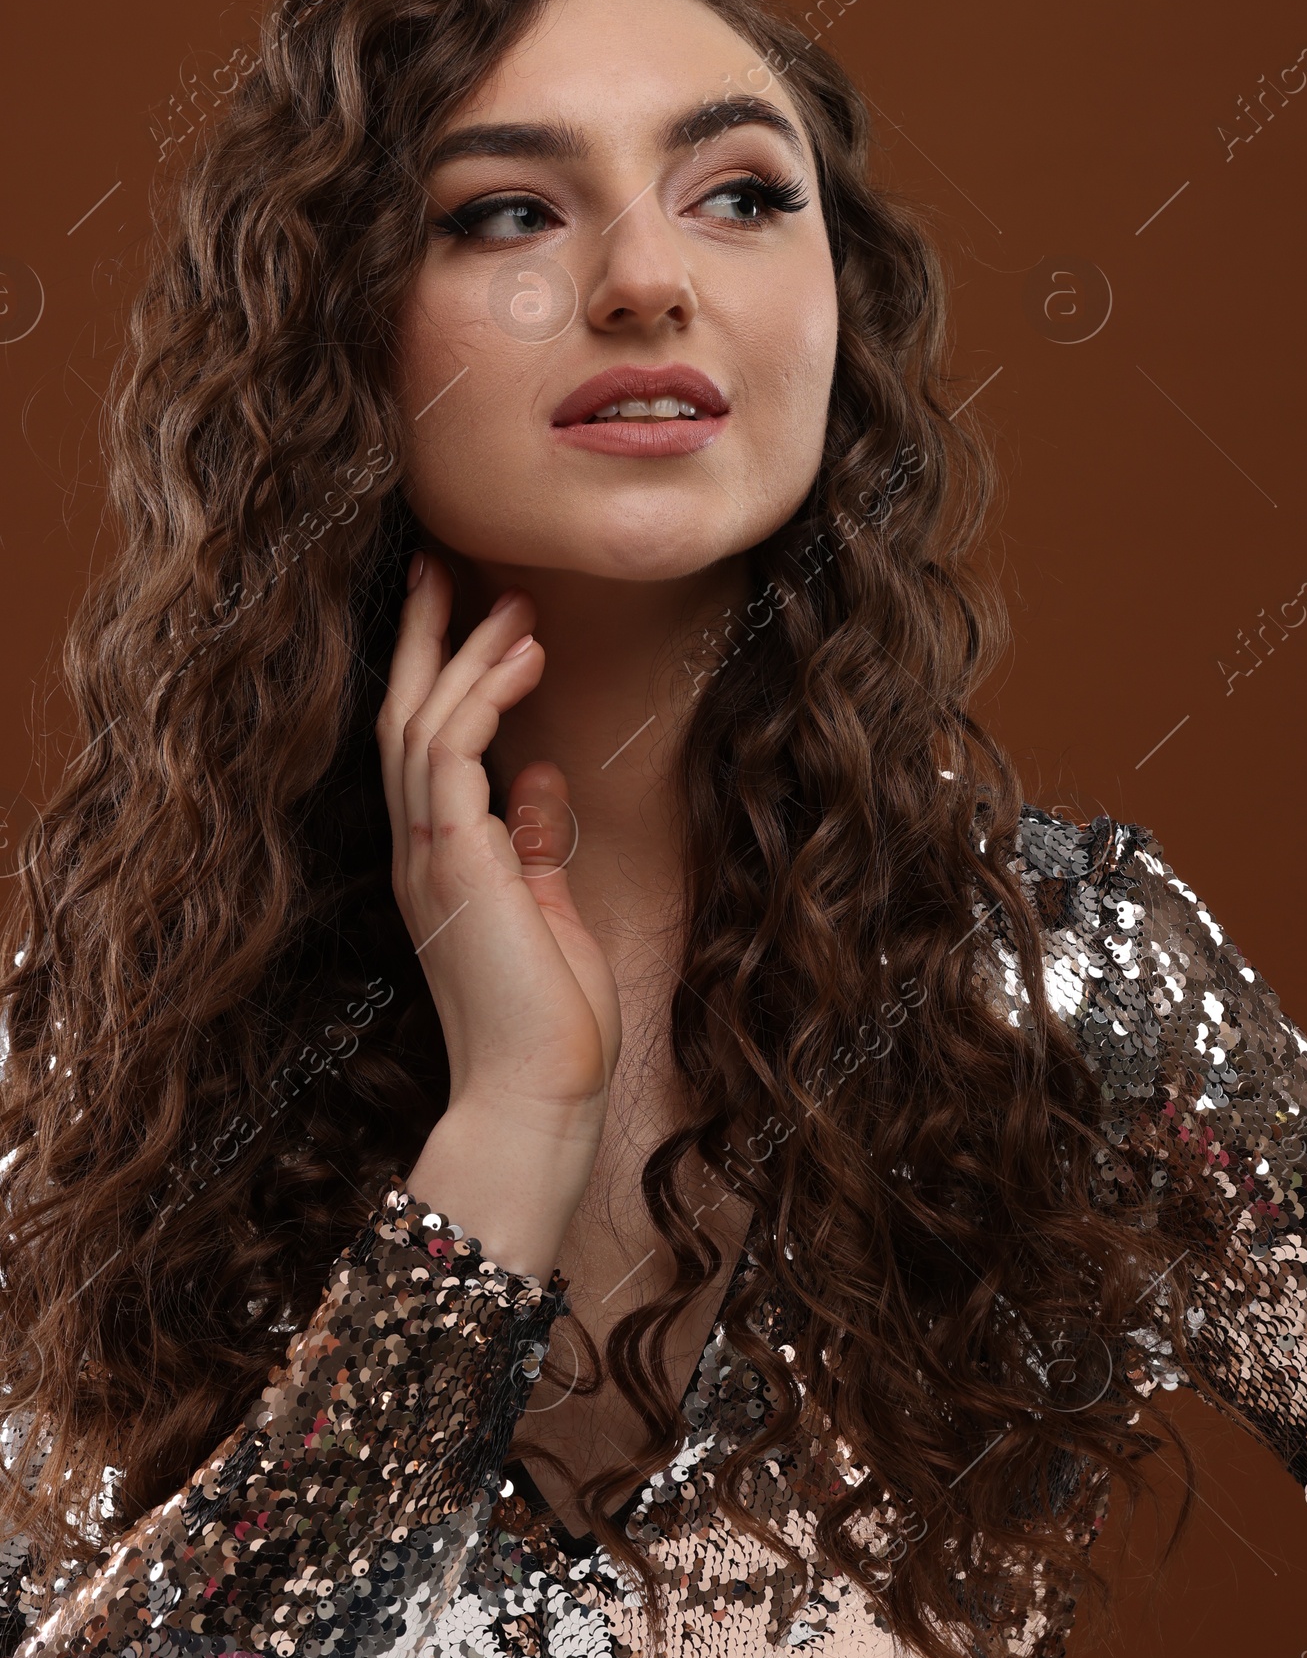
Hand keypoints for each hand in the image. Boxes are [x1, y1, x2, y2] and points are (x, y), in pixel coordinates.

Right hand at [376, 555, 620, 1270]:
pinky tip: (523, 657)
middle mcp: (420, 849)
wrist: (535, 1094)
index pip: (424, 745)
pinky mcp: (453, 858)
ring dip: (466, 652)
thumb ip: (536, 843)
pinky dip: (483, 695)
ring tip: (511, 598)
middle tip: (445, 563)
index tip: (467, 611)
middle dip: (426, 636)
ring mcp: (429, 853)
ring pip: (423, 721)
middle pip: (405, 715)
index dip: (439, 673)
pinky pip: (452, 750)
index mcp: (439, 859)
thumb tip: (541, 778)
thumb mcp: (548, 911)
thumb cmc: (550, 1021)